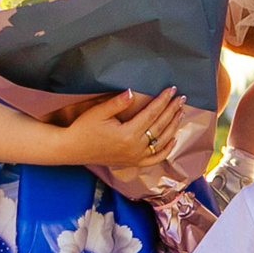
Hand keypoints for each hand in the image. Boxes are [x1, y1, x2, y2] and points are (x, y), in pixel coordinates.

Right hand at [62, 86, 184, 168]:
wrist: (72, 149)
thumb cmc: (83, 128)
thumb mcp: (99, 111)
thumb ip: (118, 102)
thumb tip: (133, 92)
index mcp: (128, 134)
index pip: (151, 113)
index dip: (163, 100)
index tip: (171, 89)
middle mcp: (135, 147)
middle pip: (160, 126)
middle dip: (172, 110)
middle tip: (181, 98)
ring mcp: (135, 157)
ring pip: (161, 142)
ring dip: (173, 127)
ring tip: (180, 113)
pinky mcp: (132, 162)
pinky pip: (154, 159)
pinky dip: (166, 150)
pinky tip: (173, 139)